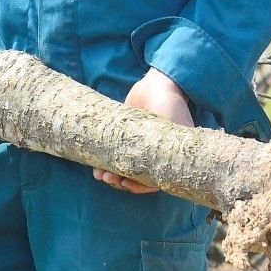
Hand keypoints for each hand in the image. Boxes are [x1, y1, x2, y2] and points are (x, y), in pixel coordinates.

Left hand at [95, 69, 193, 193]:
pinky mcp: (125, 139)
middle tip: (109, 178)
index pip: (153, 182)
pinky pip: (114, 156)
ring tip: (100, 175)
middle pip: (136, 179)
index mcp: (167, 160)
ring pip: (123, 170)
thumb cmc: (171, 106)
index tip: (125, 183)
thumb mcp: (175, 127)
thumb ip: (169, 149)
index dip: (139, 187)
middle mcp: (153, 157)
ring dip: (111, 176)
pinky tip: (95, 167)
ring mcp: (138, 148)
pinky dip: (105, 163)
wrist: (158, 84)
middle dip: (121, 182)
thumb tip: (156, 178)